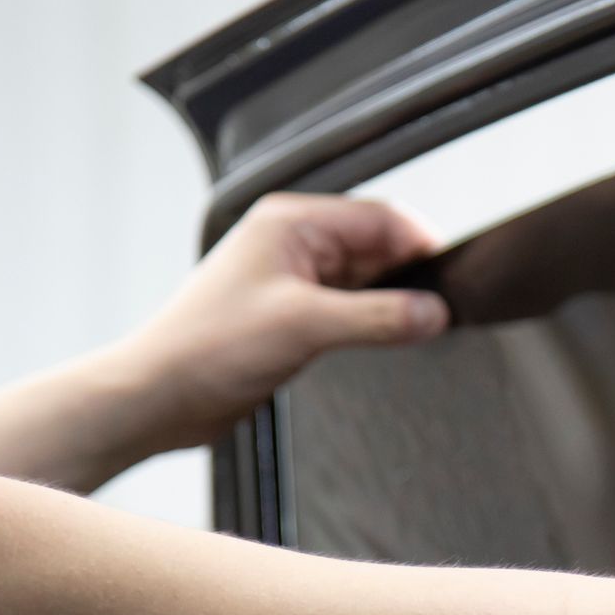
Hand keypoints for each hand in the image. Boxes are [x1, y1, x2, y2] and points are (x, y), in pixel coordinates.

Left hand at [122, 193, 449, 450]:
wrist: (159, 397)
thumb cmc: (206, 347)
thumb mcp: (306, 326)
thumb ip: (379, 318)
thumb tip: (436, 313)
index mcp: (291, 223)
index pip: (380, 217)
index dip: (423, 245)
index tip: (455, 279)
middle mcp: (293, 244)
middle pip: (377, 248)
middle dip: (410, 278)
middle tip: (440, 312)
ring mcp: (293, 281)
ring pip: (366, 282)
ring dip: (390, 304)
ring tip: (416, 331)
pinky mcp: (292, 317)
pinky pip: (348, 310)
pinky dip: (371, 324)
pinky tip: (385, 343)